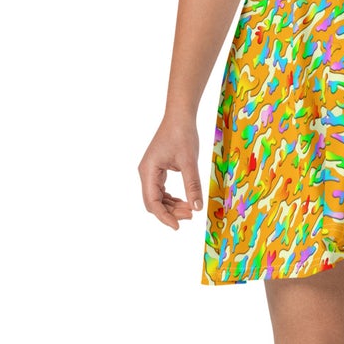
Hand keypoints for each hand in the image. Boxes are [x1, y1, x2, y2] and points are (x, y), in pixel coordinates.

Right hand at [139, 115, 204, 230]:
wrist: (179, 117)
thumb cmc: (182, 135)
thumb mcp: (189, 162)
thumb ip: (192, 185)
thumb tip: (197, 208)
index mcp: (148, 171)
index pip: (152, 202)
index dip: (164, 216)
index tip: (178, 226)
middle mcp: (146, 173)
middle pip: (153, 202)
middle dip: (170, 212)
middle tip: (191, 215)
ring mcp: (150, 172)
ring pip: (157, 198)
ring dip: (172, 206)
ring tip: (190, 210)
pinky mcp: (157, 170)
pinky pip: (162, 190)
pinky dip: (172, 198)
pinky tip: (185, 201)